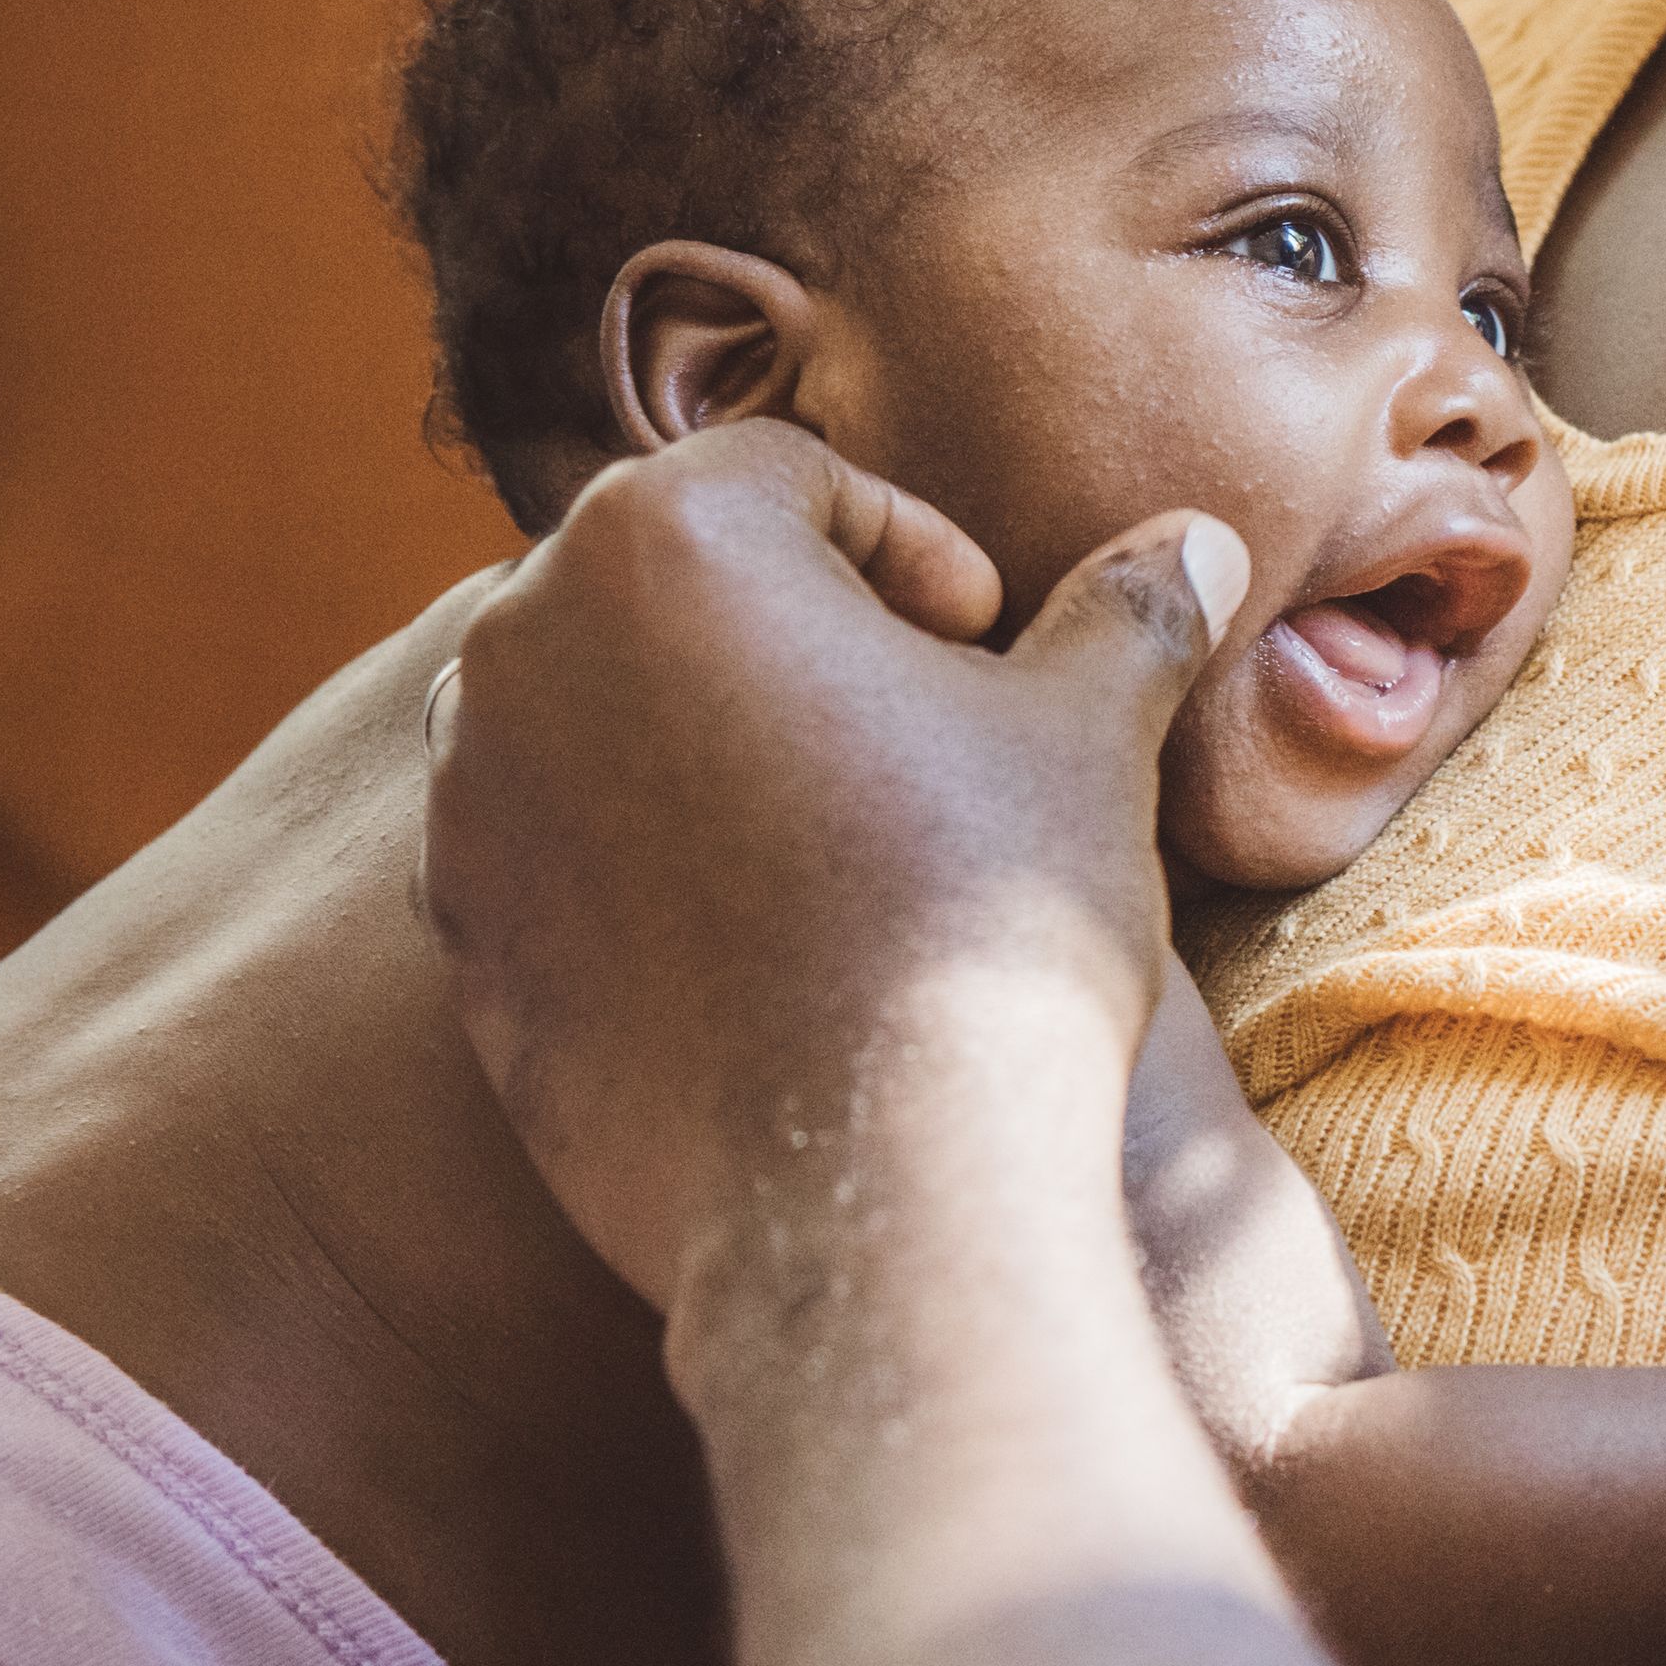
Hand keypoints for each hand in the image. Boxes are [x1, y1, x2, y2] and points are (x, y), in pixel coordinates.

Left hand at [423, 422, 1243, 1346]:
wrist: (872, 1186)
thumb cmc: (982, 923)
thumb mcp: (1090, 736)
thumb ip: (1128, 614)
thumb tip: (1203, 544)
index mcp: (666, 535)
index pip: (799, 479)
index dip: (920, 554)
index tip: (990, 648)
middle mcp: (523, 638)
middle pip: (683, 583)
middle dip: (803, 636)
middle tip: (927, 735)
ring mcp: (470, 793)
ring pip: (609, 712)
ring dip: (715, 742)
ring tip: (848, 842)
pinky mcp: (462, 934)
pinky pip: (562, 847)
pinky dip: (649, 863)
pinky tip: (771, 944)